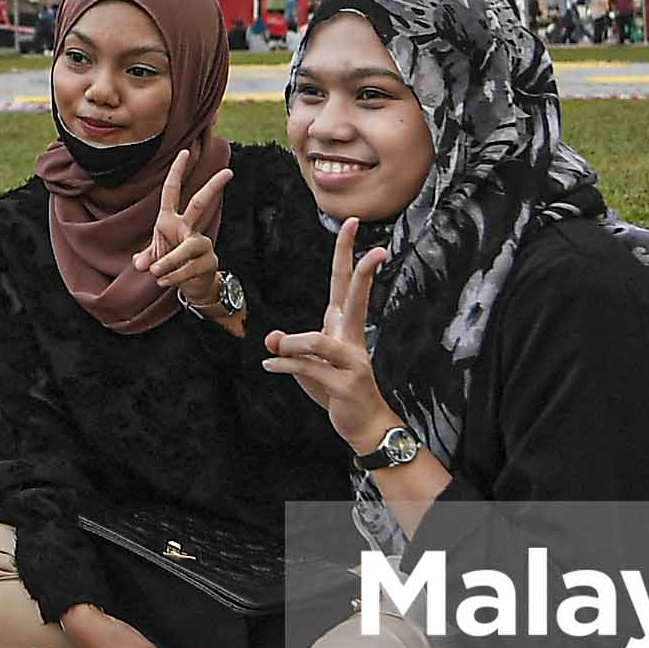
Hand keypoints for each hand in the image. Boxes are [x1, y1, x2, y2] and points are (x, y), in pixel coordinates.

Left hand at [134, 144, 230, 319]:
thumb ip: (146, 257)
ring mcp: (201, 243)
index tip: (185, 152)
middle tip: (229, 172)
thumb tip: (139, 263)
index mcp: (171, 221)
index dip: (177, 172)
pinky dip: (173, 276)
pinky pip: (189, 267)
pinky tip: (165, 282)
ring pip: (188, 246)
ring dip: (170, 261)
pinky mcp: (208, 261)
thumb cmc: (172, 264)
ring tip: (156, 273)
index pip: (172, 192)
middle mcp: (188, 228)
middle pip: (200, 204)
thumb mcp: (154, 258)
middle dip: (212, 187)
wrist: (192, 286)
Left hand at [263, 225, 402, 451]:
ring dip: (291, 346)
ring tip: (276, 352)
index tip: (351, 223)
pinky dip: (283, 365)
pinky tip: (270, 366)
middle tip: (378, 250)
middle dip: (365, 272)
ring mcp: (353, 360)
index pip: (345, 283)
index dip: (347, 253)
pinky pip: (306, 368)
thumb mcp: (307, 365)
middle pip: (357, 298)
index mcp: (344, 326)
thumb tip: (273, 340)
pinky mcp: (344, 383)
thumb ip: (289, 348)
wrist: (362, 424)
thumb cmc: (336, 388)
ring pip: (316, 341)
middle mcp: (353, 338)